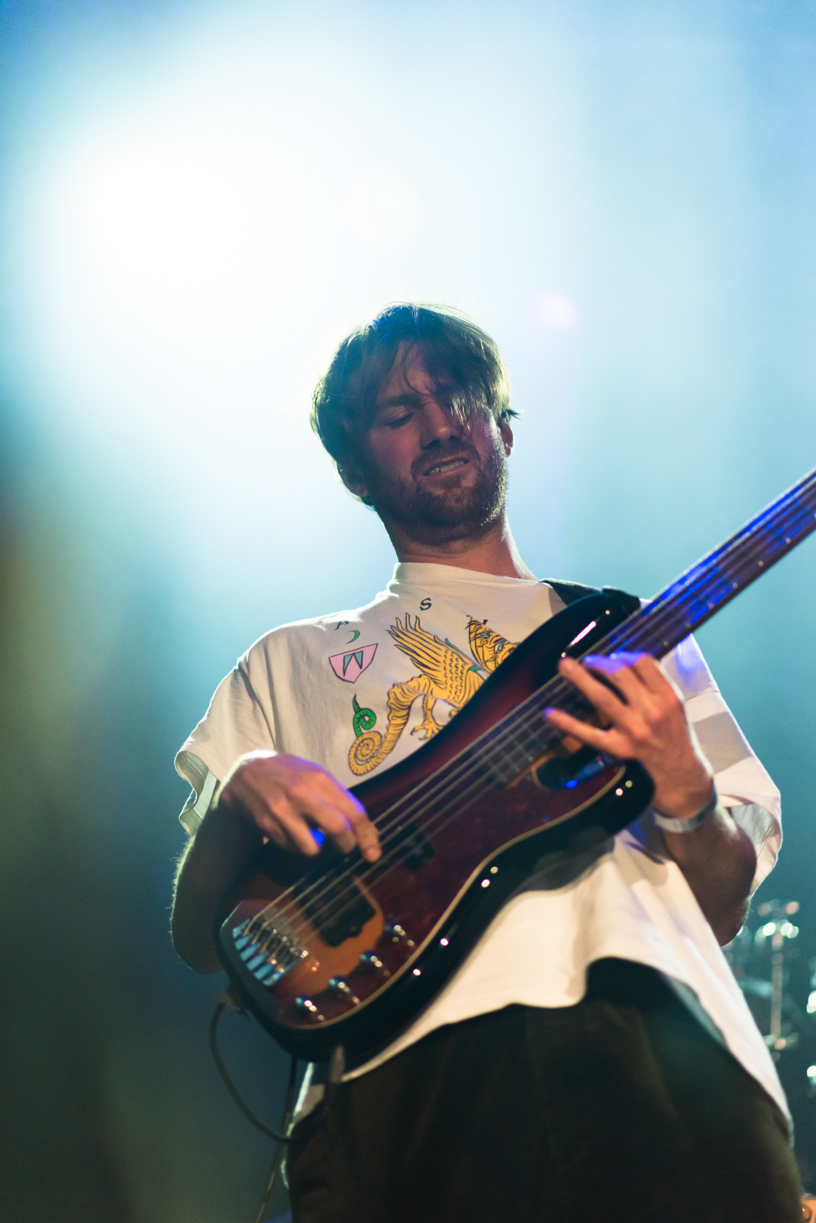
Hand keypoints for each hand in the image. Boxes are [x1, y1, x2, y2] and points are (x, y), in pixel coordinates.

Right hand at [218, 750, 380, 860]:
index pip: (354, 811)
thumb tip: (370, 833)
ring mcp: (282, 810)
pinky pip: (292, 848)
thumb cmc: (290, 775)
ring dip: (318, 849)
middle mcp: (302, 793)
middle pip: (338, 830)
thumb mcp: (317, 776)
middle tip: (345, 848)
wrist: (246, 773)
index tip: (373, 854)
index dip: (367, 836)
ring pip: (313, 848)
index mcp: (320, 778)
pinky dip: (297, 846)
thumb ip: (342, 800)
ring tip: (313, 836)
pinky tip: (293, 831)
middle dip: (347, 846)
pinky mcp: (267, 825)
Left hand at [545, 653, 712, 819]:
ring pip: (603, 698)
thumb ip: (653, 680)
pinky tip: (550, 713)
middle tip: (588, 660)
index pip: (643, 663)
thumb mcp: (674, 701)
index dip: (624, 654)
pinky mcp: (619, 748)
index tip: (614, 655)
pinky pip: (589, 734)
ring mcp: (633, 730)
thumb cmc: (673, 729)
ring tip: (565, 666)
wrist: (680, 768)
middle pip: (621, 675)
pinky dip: (567, 723)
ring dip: (581, 679)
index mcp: (667, 696)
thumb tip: (622, 657)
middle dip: (600, 662)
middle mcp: (651, 711)